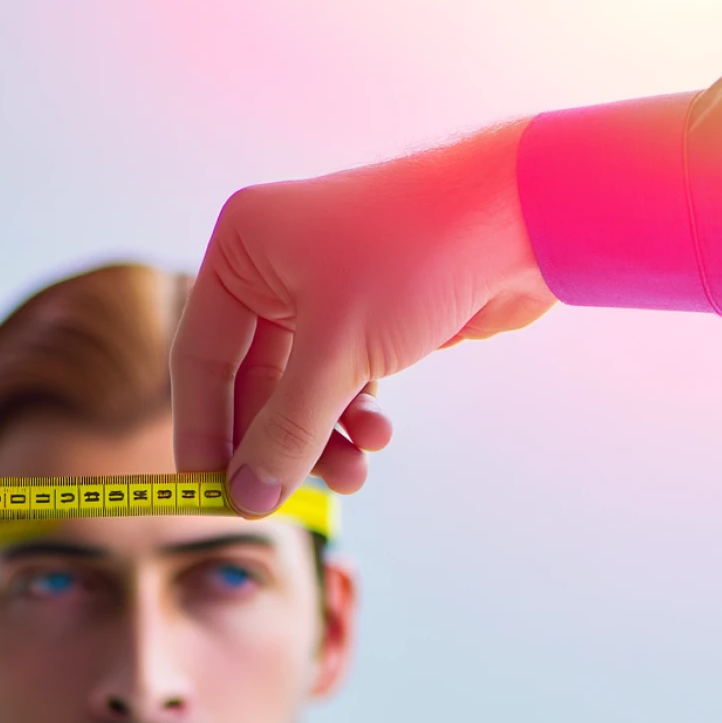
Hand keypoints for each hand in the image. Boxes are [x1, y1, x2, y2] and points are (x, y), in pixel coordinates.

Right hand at [170, 119, 556, 515]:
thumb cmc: (417, 259)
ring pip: (303, 390)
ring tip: (353, 474)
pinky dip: (356, 418)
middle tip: (283, 500)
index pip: (200, 358)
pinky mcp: (372, 318)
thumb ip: (288, 429)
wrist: (521, 222)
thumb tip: (248, 496)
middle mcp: (277, 267)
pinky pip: (343, 384)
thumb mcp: (339, 353)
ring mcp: (327, 292)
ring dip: (323, 440)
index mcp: (243, 249)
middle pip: (252, 383)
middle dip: (276, 443)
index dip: (203, 432)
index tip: (209, 495)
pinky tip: (378, 438)